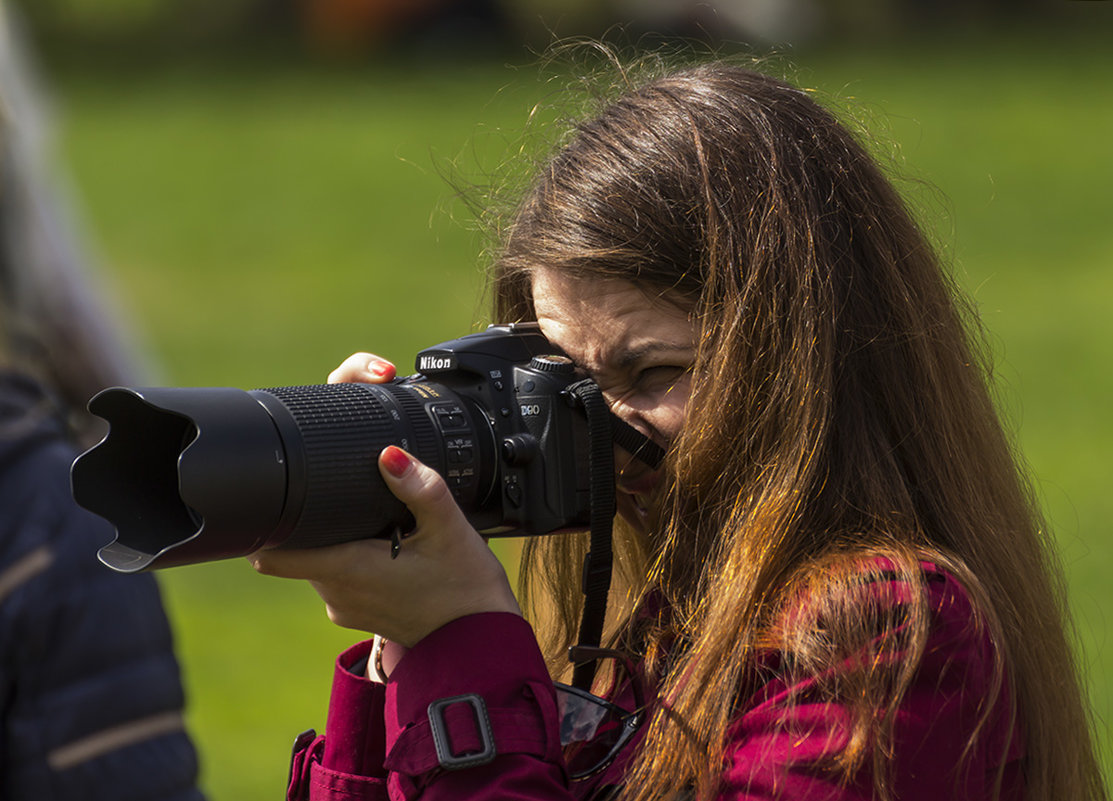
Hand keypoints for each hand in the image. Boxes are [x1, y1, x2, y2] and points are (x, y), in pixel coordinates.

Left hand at [248, 352, 521, 647]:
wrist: (481, 642)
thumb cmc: (466, 590)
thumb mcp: (449, 529)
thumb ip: (419, 488)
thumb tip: (389, 454)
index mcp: (346, 570)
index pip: (271, 555)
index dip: (264, 526)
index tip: (274, 499)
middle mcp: (337, 594)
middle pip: (299, 549)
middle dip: (314, 522)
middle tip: (348, 498)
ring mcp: (347, 607)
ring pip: (321, 562)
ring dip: (336, 540)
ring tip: (376, 524)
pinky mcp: (362, 614)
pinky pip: (342, 578)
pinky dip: (354, 559)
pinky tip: (389, 549)